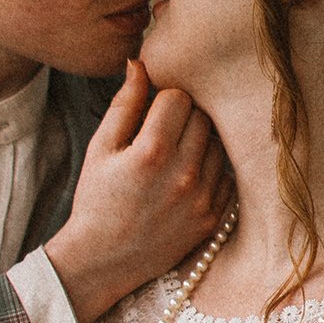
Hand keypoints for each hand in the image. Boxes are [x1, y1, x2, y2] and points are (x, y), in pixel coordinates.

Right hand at [45, 60, 231, 322]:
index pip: (179, 97)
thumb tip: (139, 63)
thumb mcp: (100, 148)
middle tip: (163, 132)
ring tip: (175, 155)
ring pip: (218, 143)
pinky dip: (211, 170)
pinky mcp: (213, 218)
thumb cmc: (97, 199)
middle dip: (184, 117)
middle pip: (203, 117)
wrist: (103, 259)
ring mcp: (202, 198)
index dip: (163, 100)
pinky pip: (226, 175)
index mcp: (152, 151)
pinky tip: (187, 178)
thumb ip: (124, 103)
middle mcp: (183, 174)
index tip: (151, 113)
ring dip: (200, 141)